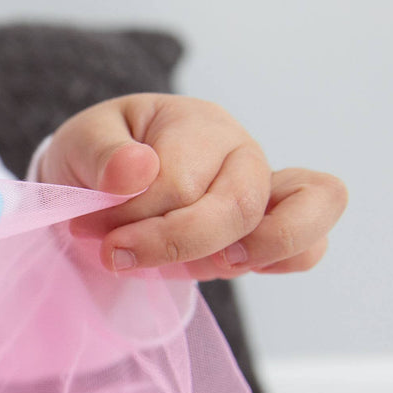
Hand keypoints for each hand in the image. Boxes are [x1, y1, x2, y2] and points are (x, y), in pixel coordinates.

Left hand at [37, 95, 347, 280]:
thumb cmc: (102, 156)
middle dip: (172, 243)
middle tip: (114, 254)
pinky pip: (309, 247)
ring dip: (244, 253)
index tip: (87, 224)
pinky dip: (280, 262)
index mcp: (199, 125)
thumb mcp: (83, 141)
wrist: (106, 179)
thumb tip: (137, 169)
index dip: (130, 214)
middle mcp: (242, 155)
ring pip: (303, 218)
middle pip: (238, 207)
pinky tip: (222, 267)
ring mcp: (264, 193)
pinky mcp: (267, 230)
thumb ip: (102, 153)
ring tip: (190, 267)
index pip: (179, 182)